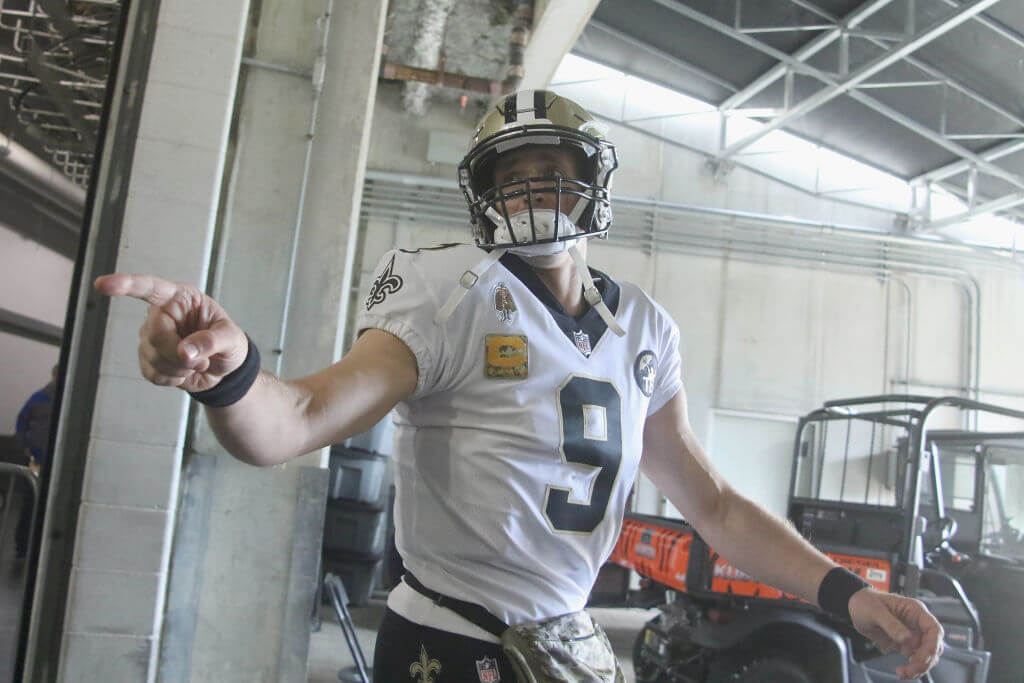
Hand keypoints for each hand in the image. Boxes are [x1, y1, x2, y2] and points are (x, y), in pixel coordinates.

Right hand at [94, 274, 248, 393]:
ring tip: (196, 363)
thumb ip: (212, 341)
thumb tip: (185, 352)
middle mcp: (161, 315)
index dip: (126, 285)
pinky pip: (152, 374)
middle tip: (201, 361)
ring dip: (179, 369)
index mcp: (181, 298)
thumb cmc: (228, 343)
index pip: (150, 288)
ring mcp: (151, 336)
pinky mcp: (148, 358)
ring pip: (152, 357)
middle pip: (154, 335)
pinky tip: (183, 373)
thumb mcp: (232, 338)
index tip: (103, 284)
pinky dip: (172, 379)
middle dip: (178, 354)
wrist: (224, 368)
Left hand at [848, 588, 943, 679]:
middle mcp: (917, 623)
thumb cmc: (865, 602)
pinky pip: (916, 660)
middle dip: (925, 660)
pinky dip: (912, 669)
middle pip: (933, 645)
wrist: (855, 608)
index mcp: (915, 610)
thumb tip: (907, 639)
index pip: (934, 629)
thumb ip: (891, 624)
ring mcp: (913, 635)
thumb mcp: (875, 611)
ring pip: (927, 656)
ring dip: (919, 667)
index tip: (923, 656)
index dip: (933, 644)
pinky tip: (902, 672)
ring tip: (903, 673)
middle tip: (911, 668)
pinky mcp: (906, 645)